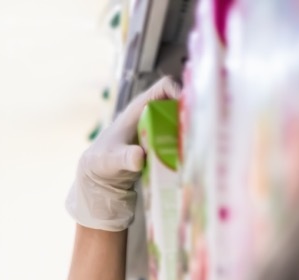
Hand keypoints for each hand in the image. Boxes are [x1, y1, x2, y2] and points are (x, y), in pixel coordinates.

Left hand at [66, 76, 182, 231]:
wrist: (101, 174)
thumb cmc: (102, 160)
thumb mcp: (110, 159)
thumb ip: (123, 158)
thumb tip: (139, 158)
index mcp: (140, 107)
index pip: (165, 86)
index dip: (179, 92)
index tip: (187, 111)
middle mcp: (153, 114)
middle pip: (181, 105)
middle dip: (191, 116)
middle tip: (197, 135)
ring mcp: (160, 129)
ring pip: (183, 123)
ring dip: (191, 134)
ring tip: (196, 149)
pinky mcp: (164, 144)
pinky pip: (180, 141)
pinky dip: (186, 148)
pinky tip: (190, 160)